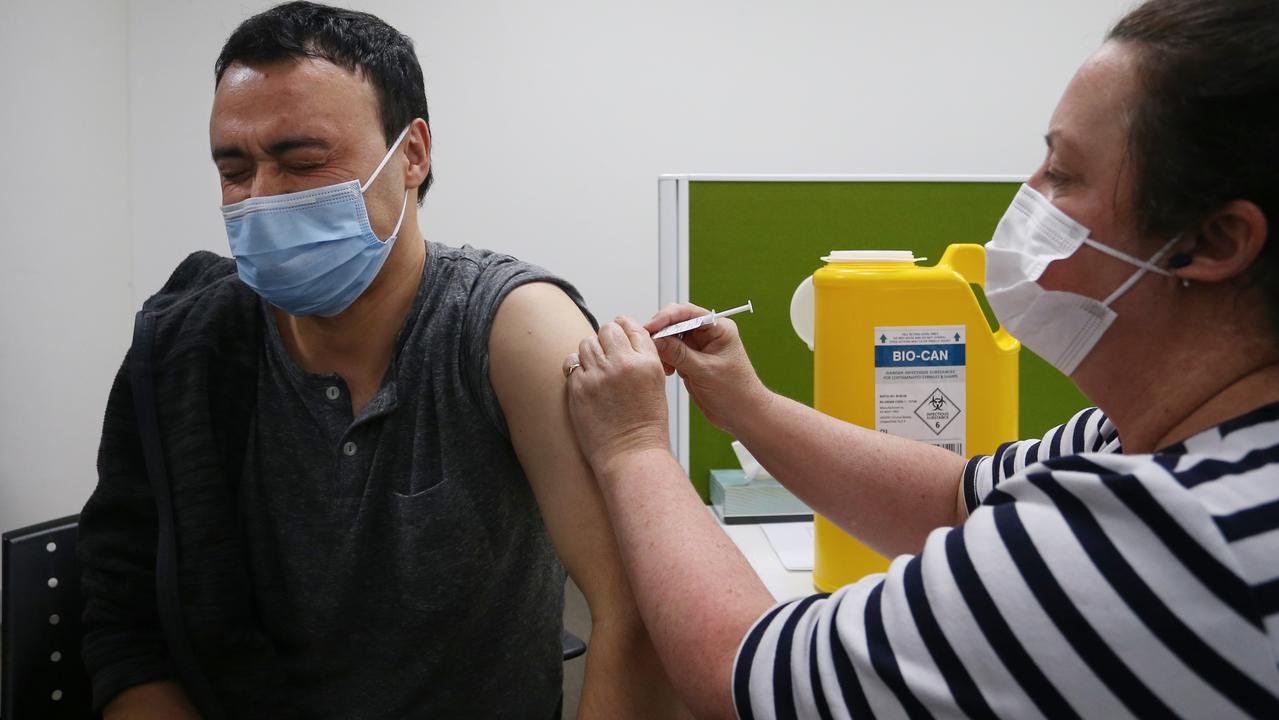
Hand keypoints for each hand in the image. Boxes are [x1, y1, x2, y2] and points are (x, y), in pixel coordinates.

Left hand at [565, 316, 670, 472]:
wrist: (630, 456)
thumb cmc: (645, 427)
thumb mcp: (656, 385)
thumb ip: (642, 359)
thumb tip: (623, 338)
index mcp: (648, 363)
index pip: (632, 327)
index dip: (623, 328)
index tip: (619, 334)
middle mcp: (624, 364)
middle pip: (607, 330)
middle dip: (606, 339)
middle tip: (607, 355)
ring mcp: (600, 375)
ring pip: (587, 343)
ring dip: (590, 352)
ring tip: (596, 370)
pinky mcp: (579, 387)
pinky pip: (571, 362)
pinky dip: (576, 367)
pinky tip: (584, 379)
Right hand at [644, 303, 769, 432]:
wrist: (742, 415)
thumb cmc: (737, 392)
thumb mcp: (705, 371)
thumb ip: (679, 354)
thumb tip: (657, 339)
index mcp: (719, 328)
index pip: (688, 313)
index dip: (667, 317)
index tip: (652, 327)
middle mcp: (708, 334)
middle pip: (677, 322)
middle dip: (661, 332)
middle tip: (648, 344)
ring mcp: (699, 348)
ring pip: (671, 338)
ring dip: (662, 347)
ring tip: (660, 362)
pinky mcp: (691, 361)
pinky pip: (671, 353)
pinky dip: (664, 359)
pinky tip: (666, 370)